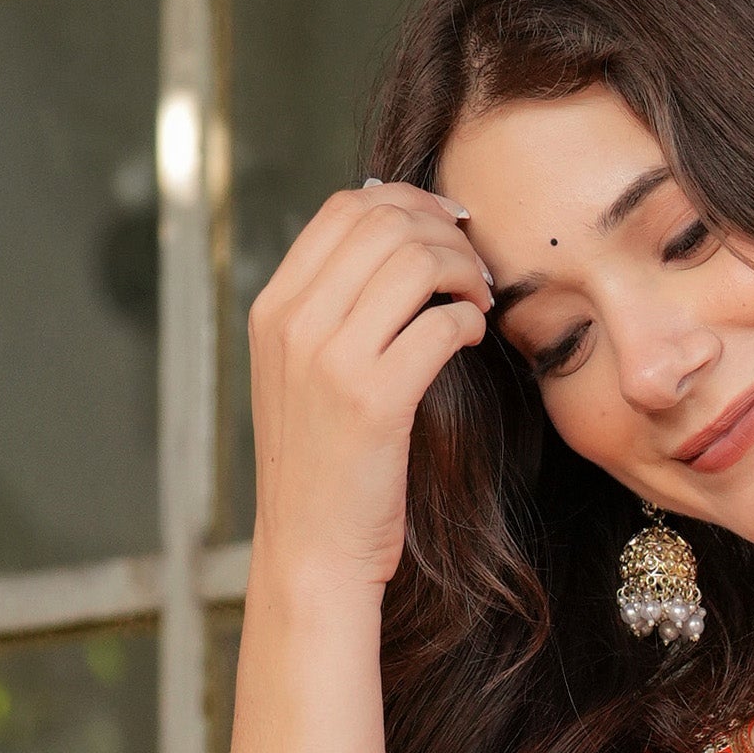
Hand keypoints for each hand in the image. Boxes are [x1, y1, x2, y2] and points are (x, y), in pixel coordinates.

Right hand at [242, 179, 494, 593]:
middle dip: (446, 233)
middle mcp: (294, 322)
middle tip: (475, 268)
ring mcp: (329, 359)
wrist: (312, 550)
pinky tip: (471, 336)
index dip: (406, 202)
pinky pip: (439, 324)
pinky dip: (467, 320)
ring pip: (416, 262)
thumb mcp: (303, 375)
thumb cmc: (324, 466)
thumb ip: (332, 311)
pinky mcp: (374, 400)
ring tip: (480, 301)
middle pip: (385, 224)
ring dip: (465, 271)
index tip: (446, 224)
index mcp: (273, 307)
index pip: (344, 210)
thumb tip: (392, 243)